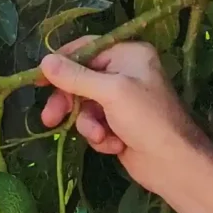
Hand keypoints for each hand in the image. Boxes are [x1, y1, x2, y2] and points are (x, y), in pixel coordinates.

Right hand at [39, 38, 207, 192]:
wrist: (173, 164)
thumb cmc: (147, 120)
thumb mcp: (111, 92)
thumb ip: (76, 77)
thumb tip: (44, 61)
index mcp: (129, 54)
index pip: (86, 49)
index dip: (61, 63)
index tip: (38, 79)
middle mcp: (126, 73)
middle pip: (81, 80)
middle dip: (70, 102)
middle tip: (51, 119)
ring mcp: (123, 101)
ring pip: (86, 107)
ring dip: (89, 125)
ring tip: (100, 136)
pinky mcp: (119, 125)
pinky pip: (96, 125)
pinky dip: (101, 136)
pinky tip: (115, 145)